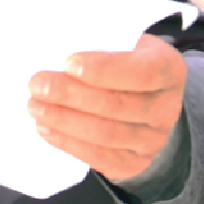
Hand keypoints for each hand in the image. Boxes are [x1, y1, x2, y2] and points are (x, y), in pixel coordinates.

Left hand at [27, 33, 186, 181]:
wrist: (150, 99)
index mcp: (168, 69)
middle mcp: (166, 107)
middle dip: (71, 95)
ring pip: (105, 134)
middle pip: (116, 105)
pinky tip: (44, 127)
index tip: (69, 62)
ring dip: (64, 120)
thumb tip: (54, 43)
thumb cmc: (126, 59)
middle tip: (37, 84)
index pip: (141, 71)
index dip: (105, 69)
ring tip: (34, 106)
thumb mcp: (126, 41)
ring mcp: (153, 139)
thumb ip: (101, 41)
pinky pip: (99, 157)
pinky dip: (68, 142)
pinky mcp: (134, 162)